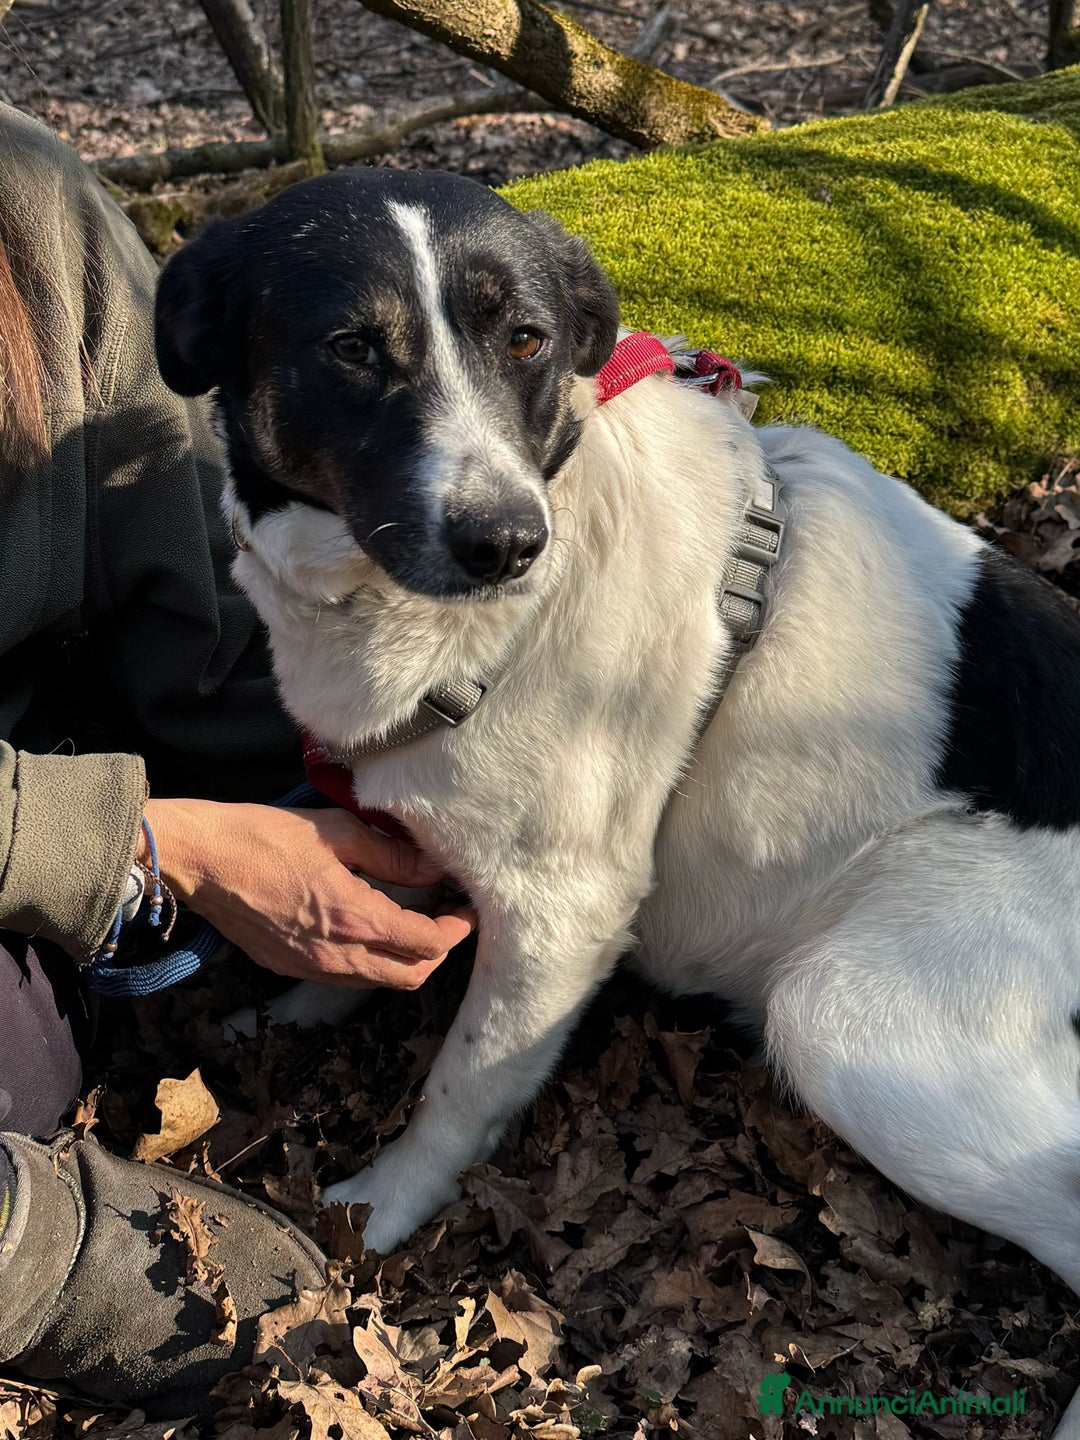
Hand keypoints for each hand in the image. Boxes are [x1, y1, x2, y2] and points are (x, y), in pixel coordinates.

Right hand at [140, 799, 475, 988]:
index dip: (456, 929)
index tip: (465, 908)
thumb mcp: (337, 832)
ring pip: (378, 981)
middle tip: (444, 919)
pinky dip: (369, 960)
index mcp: (355, 918)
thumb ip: (391, 855)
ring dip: (404, 959)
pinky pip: (345, 976)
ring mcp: (310, 968)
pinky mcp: (288, 968)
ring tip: (411, 922)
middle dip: (437, 952)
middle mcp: (337, 956)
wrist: (200, 861)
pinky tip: (367, 926)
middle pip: (410, 976)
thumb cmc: (264, 836)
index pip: (427, 943)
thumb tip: (433, 869)